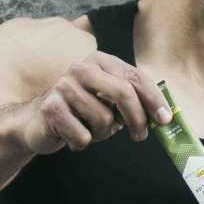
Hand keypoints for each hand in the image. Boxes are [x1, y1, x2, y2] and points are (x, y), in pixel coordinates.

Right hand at [24, 52, 170, 154]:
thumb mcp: (109, 101)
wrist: (38, 122)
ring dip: (102, 134)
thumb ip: (133, 100)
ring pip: (103, 120)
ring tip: (90, 130)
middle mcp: (81, 68)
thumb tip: (164, 116)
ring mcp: (63, 86)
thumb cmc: (81, 111)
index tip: (165, 119)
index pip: (135, 77)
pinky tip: (72, 135)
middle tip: (140, 136)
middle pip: (123, 93)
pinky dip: (82, 142)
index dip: (154, 100)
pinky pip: (83, 136)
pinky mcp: (50, 107)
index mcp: (100, 60)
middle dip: (137, 119)